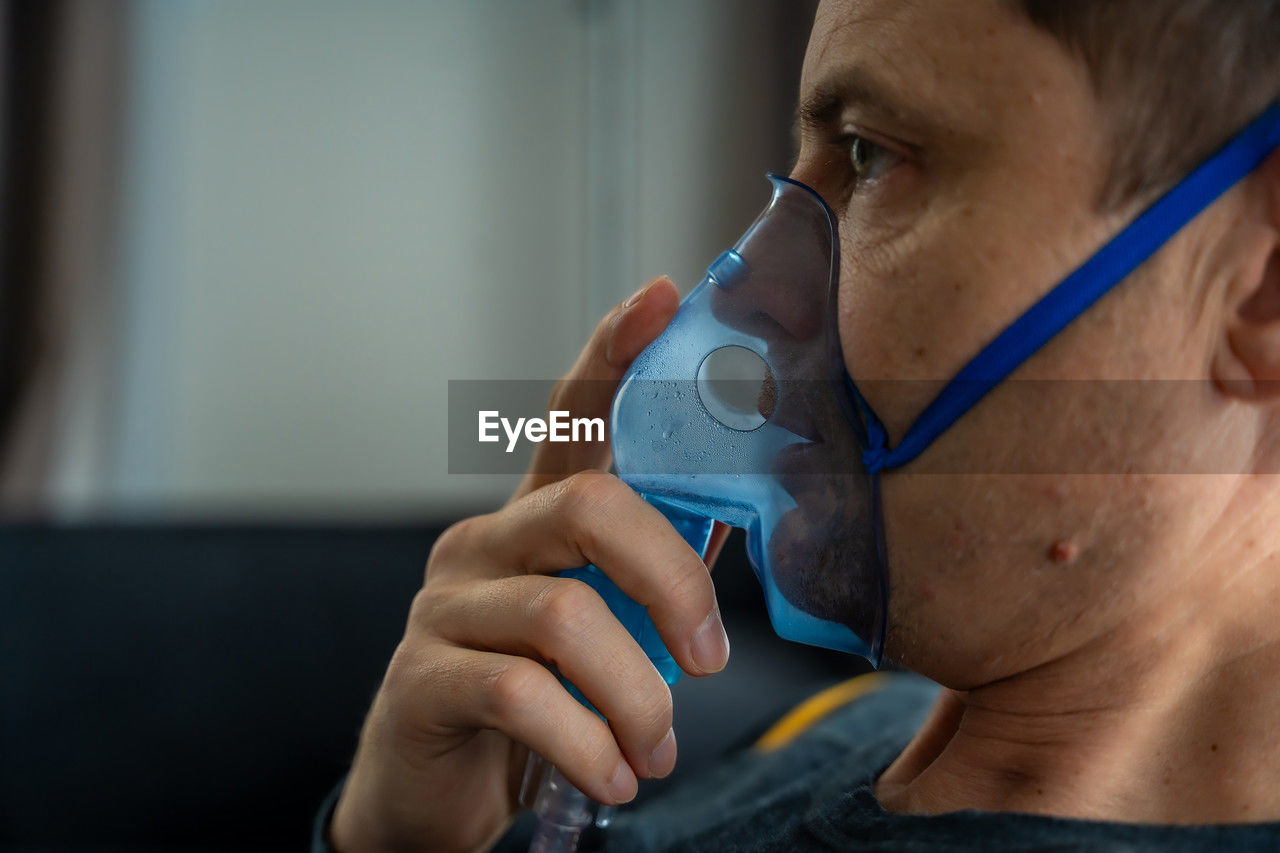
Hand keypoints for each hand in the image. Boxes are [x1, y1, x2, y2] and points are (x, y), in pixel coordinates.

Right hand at [330, 277, 732, 851]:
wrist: (439, 790)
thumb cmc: (538, 696)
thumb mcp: (603, 627)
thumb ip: (652, 574)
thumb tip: (742, 522)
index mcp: (536, 520)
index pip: (572, 417)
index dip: (613, 354)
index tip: (662, 296)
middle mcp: (485, 541)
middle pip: (592, 505)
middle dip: (672, 581)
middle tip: (708, 659)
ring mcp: (445, 603)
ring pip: (566, 616)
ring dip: (637, 698)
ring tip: (654, 751)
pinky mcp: (420, 675)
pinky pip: (522, 694)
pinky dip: (588, 743)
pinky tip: (612, 775)